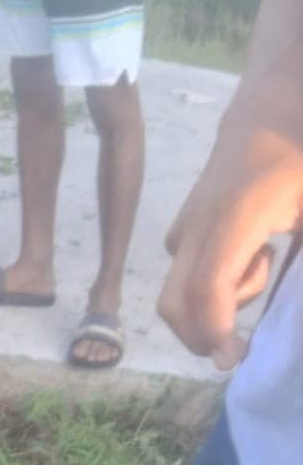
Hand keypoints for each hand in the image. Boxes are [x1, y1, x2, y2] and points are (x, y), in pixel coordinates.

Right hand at [159, 83, 302, 370]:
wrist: (274, 104)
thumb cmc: (301, 154)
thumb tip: (296, 311)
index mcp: (238, 215)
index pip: (208, 287)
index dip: (217, 331)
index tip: (235, 360)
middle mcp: (199, 225)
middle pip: (175, 303)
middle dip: (203, 336)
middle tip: (240, 348)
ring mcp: (186, 227)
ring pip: (181, 292)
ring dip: (217, 305)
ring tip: (264, 269)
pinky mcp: (183, 229)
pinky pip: (186, 275)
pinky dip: (213, 286)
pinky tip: (250, 258)